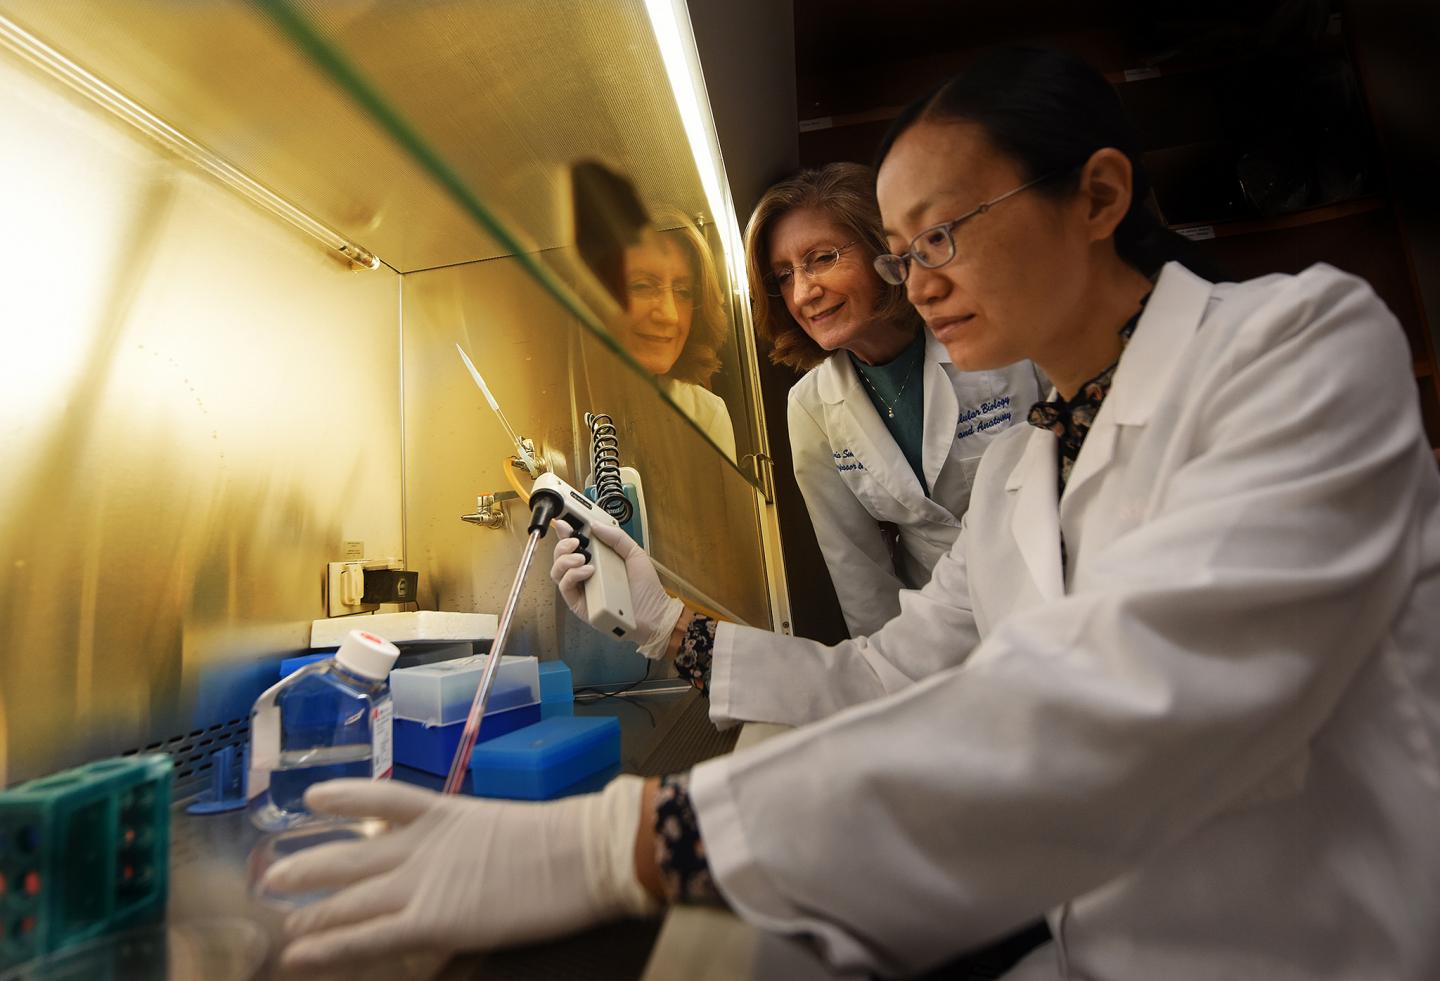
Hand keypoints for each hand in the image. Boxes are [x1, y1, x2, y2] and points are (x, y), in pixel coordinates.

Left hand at [262, 776, 658, 970]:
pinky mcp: (431, 920)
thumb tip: (473, 859)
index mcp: (446, 813)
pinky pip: (367, 937)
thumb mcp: (510, 829)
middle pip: (350, 852)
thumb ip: (479, 841)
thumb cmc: (566, 840)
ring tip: (277, 922)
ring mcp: (422, 882)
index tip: (312, 797)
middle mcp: (422, 844)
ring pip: (348, 896)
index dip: (344, 797)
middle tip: (272, 877)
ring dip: (308, 910)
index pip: (382, 798)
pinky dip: (329, 946)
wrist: (582, 853)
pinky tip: (298, 955)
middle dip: (308, 866)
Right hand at [551, 519, 683, 657]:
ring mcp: (581, 588)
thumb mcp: (634, 553)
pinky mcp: (579, 604)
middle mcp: (585, 572)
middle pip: (560, 555)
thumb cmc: (645, 587)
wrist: (653, 613)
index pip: (574, 542)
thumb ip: (616, 537)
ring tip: (582, 557)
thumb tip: (595, 525)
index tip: (565, 521)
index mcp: (597, 558)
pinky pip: (565, 587)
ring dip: (565, 559)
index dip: (566, 531)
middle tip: (575, 540)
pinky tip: (588, 571)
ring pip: (557, 571)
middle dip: (563, 543)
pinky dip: (573, 575)